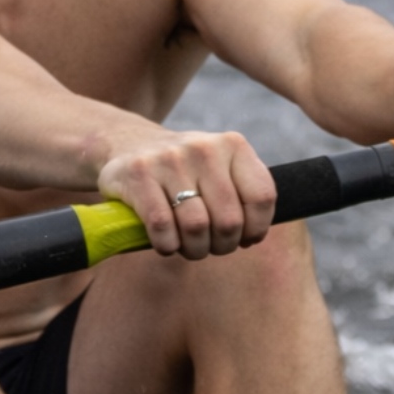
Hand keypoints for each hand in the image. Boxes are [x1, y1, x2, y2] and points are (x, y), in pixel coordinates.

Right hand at [96, 130, 275, 258]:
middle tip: (212, 246)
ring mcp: (170, 159)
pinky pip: (162, 227)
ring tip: (190, 247)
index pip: (262, 197)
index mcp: (233, 145)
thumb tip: (253, 235)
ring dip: (195, 249)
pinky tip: (167, 242)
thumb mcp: (222, 167)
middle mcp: (204, 148)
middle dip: (223, 245)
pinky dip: (167, 245)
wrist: (131, 143)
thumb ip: (244, 194)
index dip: (256, 228)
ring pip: (196, 227)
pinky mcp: (139, 174)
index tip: (245, 238)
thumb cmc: (187, 169)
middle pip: (229, 220)